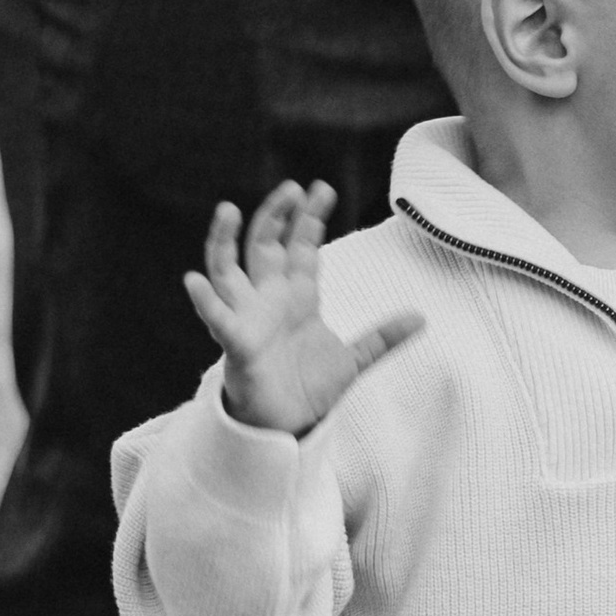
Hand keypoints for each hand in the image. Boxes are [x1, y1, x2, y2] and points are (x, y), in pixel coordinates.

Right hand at [185, 182, 422, 436]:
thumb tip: (421, 318)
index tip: (322, 189)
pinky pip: (217, 319)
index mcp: (297, 296)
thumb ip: (383, 338)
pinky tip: (193, 282)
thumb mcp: (353, 360)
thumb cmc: (308, 389)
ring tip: (228, 210)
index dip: (309, 217)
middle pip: (266, 245)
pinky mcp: (236, 345)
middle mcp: (268, 299)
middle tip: (290, 188)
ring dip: (225, 240)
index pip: (301, 246)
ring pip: (228, 269)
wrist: (285, 427)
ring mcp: (248, 318)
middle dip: (275, 215)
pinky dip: (205, 302)